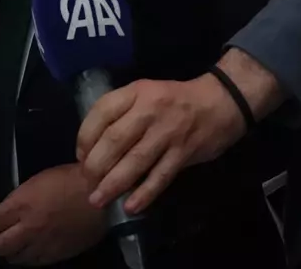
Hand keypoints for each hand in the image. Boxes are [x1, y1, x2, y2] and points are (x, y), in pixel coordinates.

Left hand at [0, 164, 106, 265]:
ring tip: (7, 246)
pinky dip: (25, 258)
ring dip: (7, 252)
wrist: (99, 195)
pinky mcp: (56, 254)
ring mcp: (42, 244)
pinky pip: (33, 263)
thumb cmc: (70, 180)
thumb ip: (19, 198)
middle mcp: (28, 227)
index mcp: (21, 205)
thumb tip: (8, 210)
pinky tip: (26, 252)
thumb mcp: (36, 181)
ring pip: (13, 257)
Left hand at [77, 50, 282, 212]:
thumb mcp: (144, 93)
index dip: (85, 137)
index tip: (80, 156)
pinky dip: (144, 193)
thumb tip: (92, 145)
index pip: (101, 113)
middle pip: (114, 141)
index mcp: (135, 92)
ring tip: (98, 200)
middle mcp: (149, 111)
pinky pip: (160, 176)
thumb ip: (121, 113)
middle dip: (95, 166)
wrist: (220, 101)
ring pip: (135, 161)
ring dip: (113, 184)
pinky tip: (131, 207)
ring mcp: (167, 133)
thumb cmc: (173, 99)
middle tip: (86, 183)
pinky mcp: (184, 153)